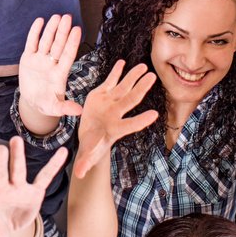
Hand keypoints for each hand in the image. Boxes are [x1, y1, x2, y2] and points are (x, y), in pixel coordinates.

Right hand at [18, 16, 84, 120]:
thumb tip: (79, 111)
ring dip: (51, 29)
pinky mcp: (28, 58)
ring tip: (57, 16)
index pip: (67, 55)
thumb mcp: (55, 108)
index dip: (72, 43)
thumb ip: (65, 108)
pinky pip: (32, 43)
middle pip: (58, 45)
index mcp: (59, 74)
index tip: (77, 30)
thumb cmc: (46, 104)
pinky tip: (40, 21)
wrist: (32, 102)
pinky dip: (35, 32)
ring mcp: (40, 59)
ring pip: (46, 41)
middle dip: (62, 31)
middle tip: (67, 17)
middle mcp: (51, 64)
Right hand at [73, 60, 158, 177]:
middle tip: (153, 78)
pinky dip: (116, 72)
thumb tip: (80, 174)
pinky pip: (111, 81)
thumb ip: (86, 161)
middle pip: (131, 100)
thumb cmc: (92, 145)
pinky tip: (123, 62)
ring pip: (124, 87)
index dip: (141, 120)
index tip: (155, 115)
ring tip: (145, 67)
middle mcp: (116, 113)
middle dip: (141, 89)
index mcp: (115, 128)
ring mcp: (111, 102)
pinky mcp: (103, 93)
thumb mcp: (88, 153)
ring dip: (133, 76)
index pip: (130, 125)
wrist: (90, 134)